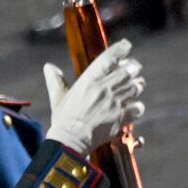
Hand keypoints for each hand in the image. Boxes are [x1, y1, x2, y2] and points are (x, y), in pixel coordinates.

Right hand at [43, 39, 144, 153]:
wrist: (69, 142)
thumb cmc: (62, 120)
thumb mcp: (58, 98)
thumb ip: (56, 81)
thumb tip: (48, 67)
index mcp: (88, 80)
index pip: (110, 57)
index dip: (121, 49)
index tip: (127, 46)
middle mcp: (103, 88)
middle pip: (129, 69)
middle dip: (133, 68)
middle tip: (133, 70)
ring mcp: (114, 102)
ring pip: (136, 86)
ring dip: (136, 86)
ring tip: (133, 89)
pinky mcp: (121, 117)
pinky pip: (138, 107)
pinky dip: (137, 107)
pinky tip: (132, 109)